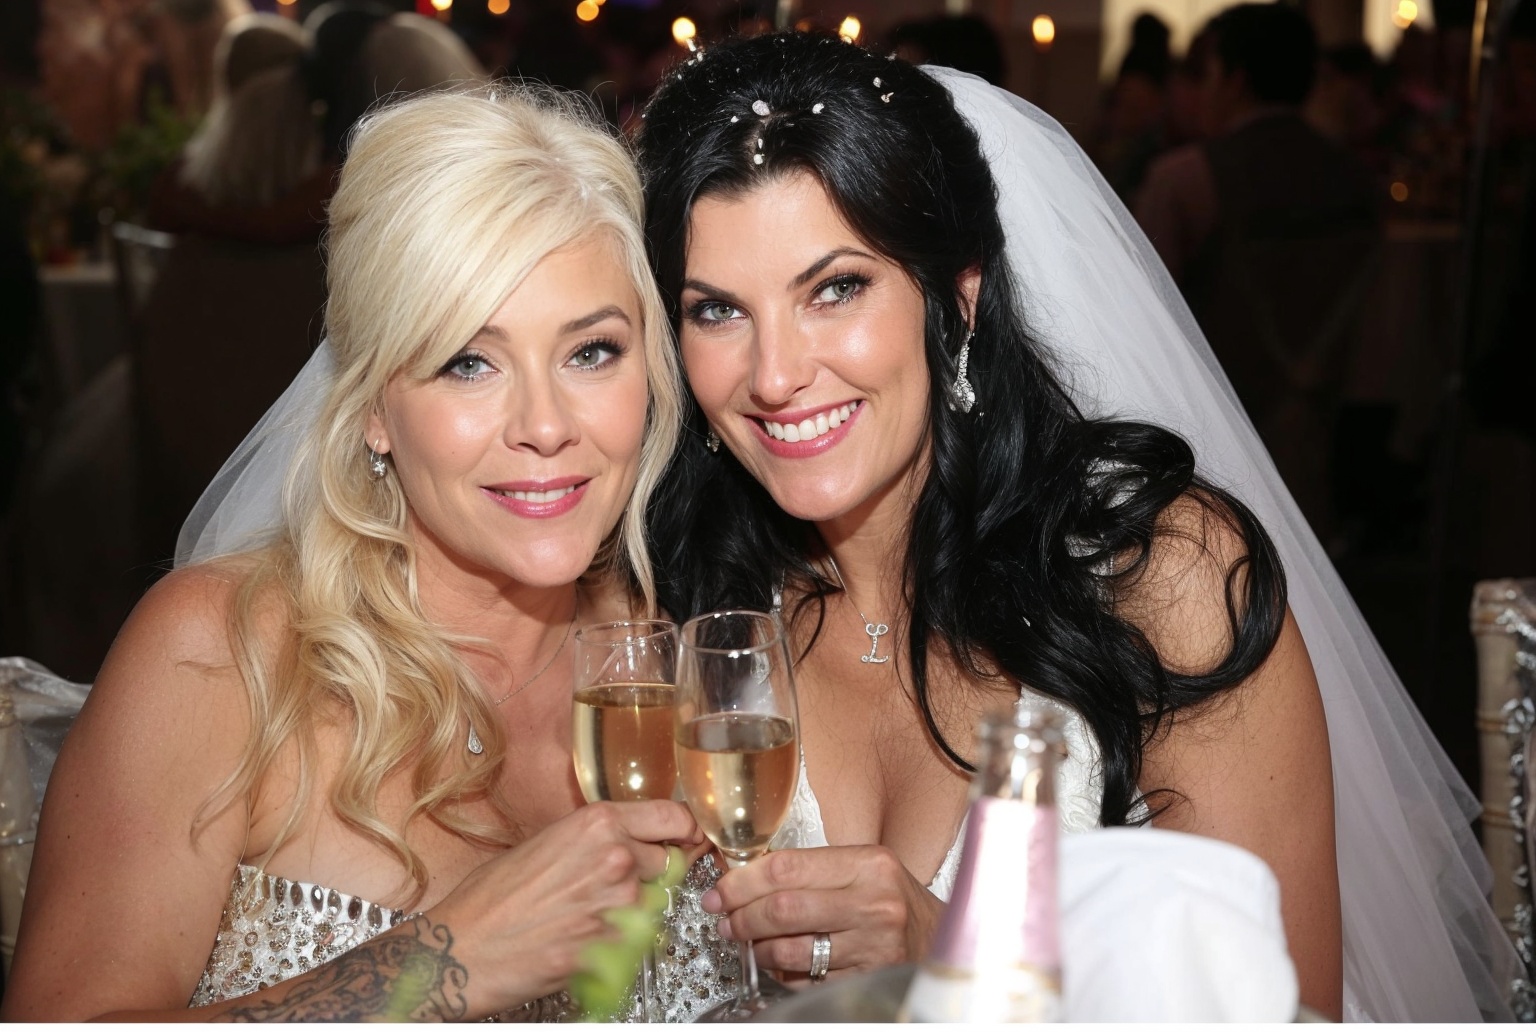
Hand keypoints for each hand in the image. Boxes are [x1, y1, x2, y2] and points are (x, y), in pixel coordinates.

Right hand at [428, 800, 700, 1015]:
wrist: (460, 949)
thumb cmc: (491, 897)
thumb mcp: (546, 842)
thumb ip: (596, 838)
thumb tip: (632, 839)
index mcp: (598, 824)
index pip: (674, 818)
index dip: (684, 830)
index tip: (686, 837)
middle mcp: (615, 859)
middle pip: (669, 863)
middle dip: (649, 875)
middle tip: (609, 888)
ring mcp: (618, 906)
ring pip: (654, 904)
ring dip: (632, 911)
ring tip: (584, 917)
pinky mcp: (614, 949)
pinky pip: (636, 942)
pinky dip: (617, 944)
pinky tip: (580, 941)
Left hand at [701, 846, 943, 982]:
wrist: (944, 940)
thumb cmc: (896, 901)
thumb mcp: (865, 870)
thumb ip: (815, 870)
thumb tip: (747, 877)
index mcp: (869, 864)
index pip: (787, 866)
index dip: (743, 880)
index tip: (721, 891)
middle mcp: (875, 902)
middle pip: (783, 908)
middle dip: (742, 916)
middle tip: (725, 920)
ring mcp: (874, 945)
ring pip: (790, 948)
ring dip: (758, 949)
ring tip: (749, 943)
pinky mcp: (869, 979)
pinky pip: (808, 979)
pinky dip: (785, 973)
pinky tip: (781, 963)